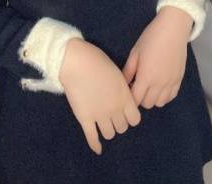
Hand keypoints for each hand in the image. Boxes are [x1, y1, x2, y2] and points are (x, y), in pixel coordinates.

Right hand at [59, 38, 141, 154]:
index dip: (130, 116)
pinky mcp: (85, 118)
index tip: (125, 111)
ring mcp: (99, 115)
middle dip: (119, 122)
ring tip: (103, 122)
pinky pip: (92, 138)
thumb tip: (123, 98)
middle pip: (122, 127)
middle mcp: (114, 109)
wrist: (76, 62)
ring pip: (109, 134)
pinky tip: (98, 149)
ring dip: (108, 129)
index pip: (135, 119)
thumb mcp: (117, 73)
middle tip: (112, 114)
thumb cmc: (97, 61)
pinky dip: (95, 145)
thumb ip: (122, 89)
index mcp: (124, 96)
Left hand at [121, 6, 192, 108]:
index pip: (136, 100)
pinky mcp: (179, 79)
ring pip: (160, 103)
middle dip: (140, 98)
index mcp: (146, 77)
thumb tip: (122, 84)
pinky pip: (171, 96)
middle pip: (148, 103)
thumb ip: (128, 70)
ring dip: (152, 98)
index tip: (127, 90)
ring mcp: (171, 83)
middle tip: (137, 86)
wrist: (173, 29)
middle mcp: (159, 84)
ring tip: (149, 86)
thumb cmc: (151, 38)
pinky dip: (164, 96)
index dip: (130, 98)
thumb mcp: (135, 52)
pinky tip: (160, 86)